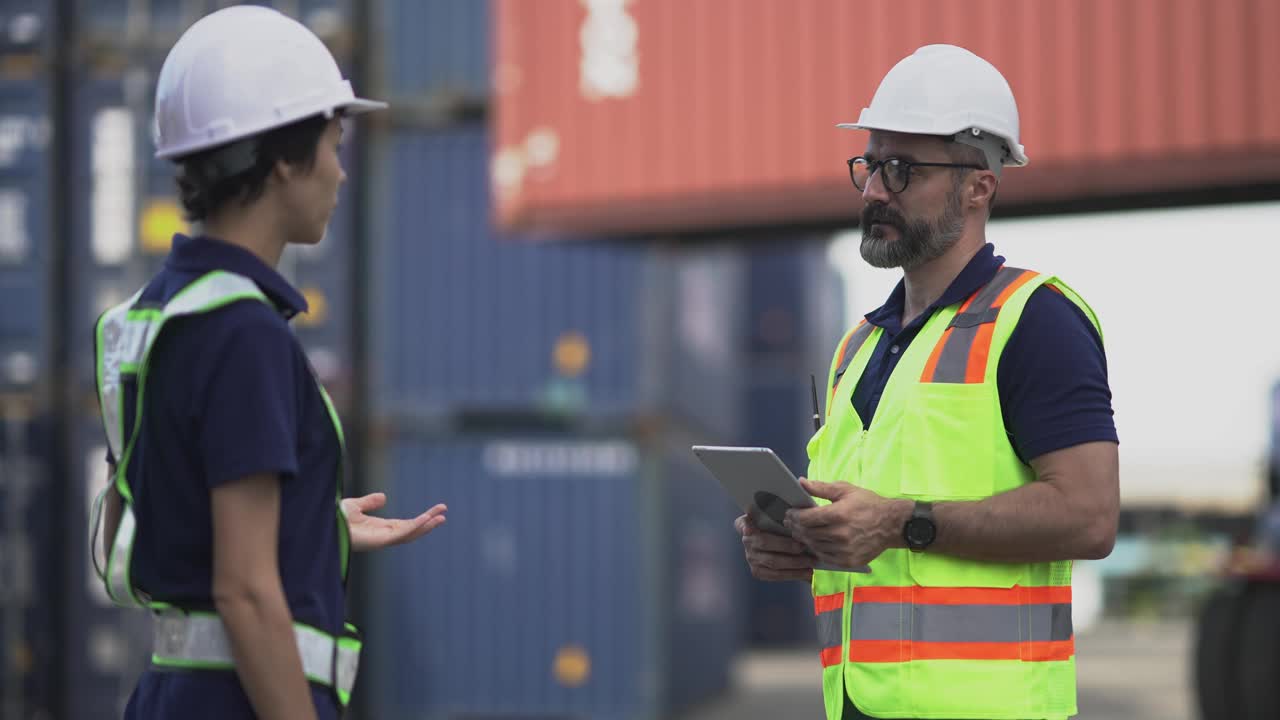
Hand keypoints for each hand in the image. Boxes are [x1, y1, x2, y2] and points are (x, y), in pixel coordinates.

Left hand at [341, 493, 446, 551]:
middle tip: (444, 513)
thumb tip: (384, 497)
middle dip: (428, 522)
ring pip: (410, 533)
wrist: (325, 525)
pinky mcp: (379, 541)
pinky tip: (425, 519)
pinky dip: (415, 526)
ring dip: (426, 526)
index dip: (420, 519)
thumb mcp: (355, 506)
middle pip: (411, 530)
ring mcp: (382, 539)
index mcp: (380, 528)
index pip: (406, 524)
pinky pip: (402, 534)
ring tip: (441, 517)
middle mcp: (383, 535)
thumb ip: (369, 502)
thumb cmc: (334, 520)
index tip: (434, 510)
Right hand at [735, 513, 815, 581]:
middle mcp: (746, 540)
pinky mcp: (758, 572)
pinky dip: (792, 575)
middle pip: (765, 543)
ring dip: (794, 564)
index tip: (749, 530)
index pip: (743, 523)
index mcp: (747, 523)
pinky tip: (806, 573)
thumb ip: (776, 512)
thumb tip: (778, 515)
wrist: (774, 538)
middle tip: (804, 546)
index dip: (745, 526)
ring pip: (773, 562)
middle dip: (787, 546)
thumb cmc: (778, 524)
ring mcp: (750, 557)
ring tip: (811, 563)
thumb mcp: (775, 515)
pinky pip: (775, 576)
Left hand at [783, 479, 910, 569]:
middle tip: (790, 523)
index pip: (807, 518)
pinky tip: (813, 543)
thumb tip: (800, 483)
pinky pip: (825, 557)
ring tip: (800, 532)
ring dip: (804, 539)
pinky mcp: (848, 562)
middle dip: (796, 527)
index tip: (789, 513)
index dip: (794, 516)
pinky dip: (816, 550)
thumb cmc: (868, 504)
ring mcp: (845, 550)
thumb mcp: (846, 490)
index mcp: (839, 514)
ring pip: (814, 546)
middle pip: (808, 533)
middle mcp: (841, 534)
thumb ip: (821, 487)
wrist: (892, 525)